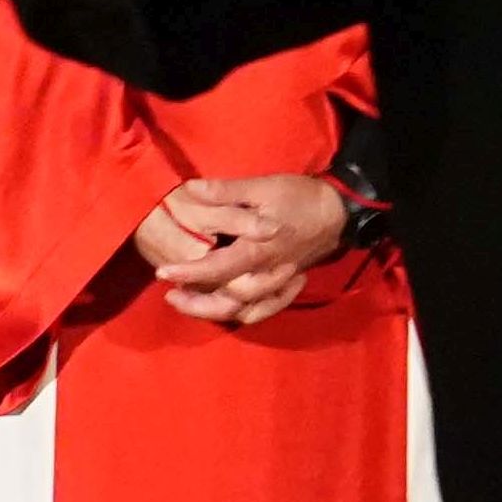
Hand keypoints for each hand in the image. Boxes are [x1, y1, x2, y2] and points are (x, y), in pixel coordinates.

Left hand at [150, 170, 347, 325]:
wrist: (338, 211)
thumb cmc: (299, 196)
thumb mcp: (262, 186)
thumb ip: (226, 192)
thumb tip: (191, 190)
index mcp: (257, 250)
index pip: (217, 268)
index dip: (188, 272)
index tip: (163, 274)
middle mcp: (267, 273)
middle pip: (229, 300)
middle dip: (197, 302)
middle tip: (170, 295)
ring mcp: (278, 282)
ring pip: (245, 310)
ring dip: (215, 312)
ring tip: (188, 303)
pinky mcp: (286, 284)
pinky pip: (266, 310)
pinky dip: (246, 315)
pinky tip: (227, 310)